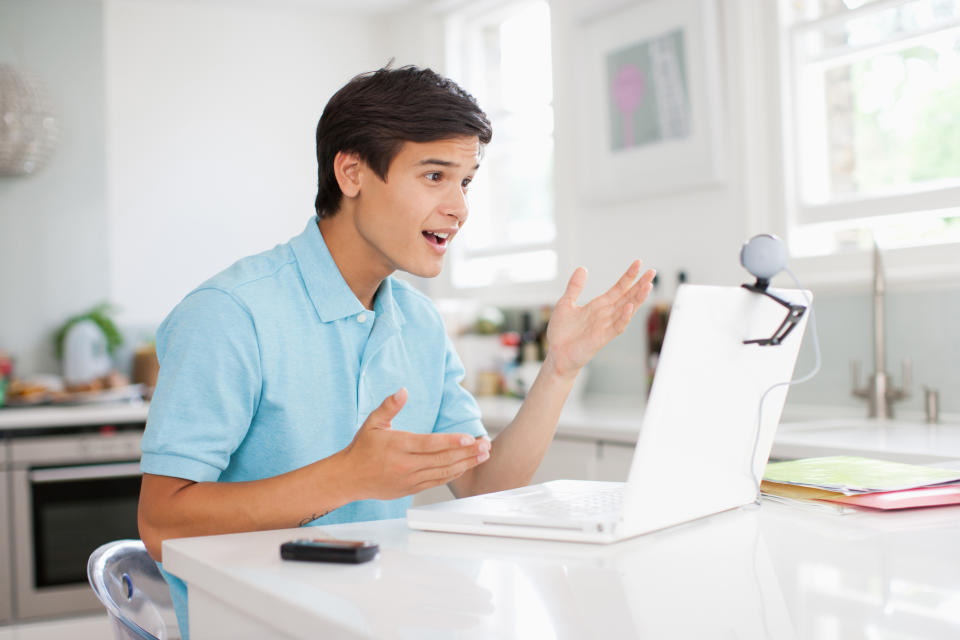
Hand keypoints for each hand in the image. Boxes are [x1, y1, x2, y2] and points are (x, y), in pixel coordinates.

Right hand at [338, 388, 490, 500]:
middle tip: (485, 445)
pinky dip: (453, 474)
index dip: (452, 441)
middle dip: (467, 452)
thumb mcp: (372, 423)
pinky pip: (437, 482)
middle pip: (442, 459)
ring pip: (443, 472)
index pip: (430, 444)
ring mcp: (409, 479)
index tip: (470, 437)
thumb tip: (403, 391)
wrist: (348, 478)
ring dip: (466, 463)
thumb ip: (389, 406)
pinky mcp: (411, 489)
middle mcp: (405, 464)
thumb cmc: (361, 448)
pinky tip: (465, 466)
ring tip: (482, 455)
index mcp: (398, 445)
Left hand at [546, 261, 655, 377]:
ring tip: (648, 286)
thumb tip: (582, 268)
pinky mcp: (601, 338)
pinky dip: (624, 317)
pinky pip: (616, 327)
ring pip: (626, 310)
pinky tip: (630, 307)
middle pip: (627, 297)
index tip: (638, 263)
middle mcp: (605, 314)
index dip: (628, 276)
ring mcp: (605, 326)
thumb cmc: (561, 333)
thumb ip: (575, 287)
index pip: (618, 288)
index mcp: (598, 305)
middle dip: (640, 284)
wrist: (557, 355)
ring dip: (637, 299)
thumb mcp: (565, 304)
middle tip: (652, 272)